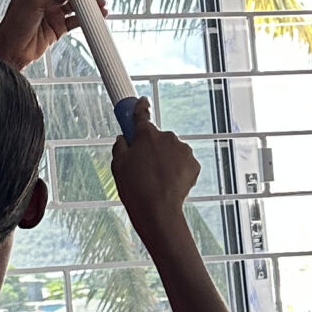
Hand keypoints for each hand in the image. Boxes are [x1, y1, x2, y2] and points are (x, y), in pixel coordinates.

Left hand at [0, 0, 98, 71]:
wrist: (12, 52)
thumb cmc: (13, 25)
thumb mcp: (34, 3)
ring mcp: (52, 12)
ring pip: (74, 4)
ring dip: (86, 2)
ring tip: (99, 2)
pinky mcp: (58, 27)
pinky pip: (75, 20)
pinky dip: (86, 18)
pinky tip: (95, 15)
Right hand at [110, 99, 200, 224]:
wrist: (158, 210)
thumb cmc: (135, 188)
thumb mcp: (117, 166)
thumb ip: (120, 147)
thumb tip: (123, 139)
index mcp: (146, 134)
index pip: (142, 113)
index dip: (140, 106)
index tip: (142, 101)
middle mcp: (167, 136)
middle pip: (158, 137)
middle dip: (153, 147)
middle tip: (144, 166)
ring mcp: (182, 149)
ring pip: (172, 150)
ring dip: (166, 159)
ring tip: (157, 179)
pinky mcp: (194, 163)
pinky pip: (184, 163)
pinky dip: (178, 170)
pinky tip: (169, 183)